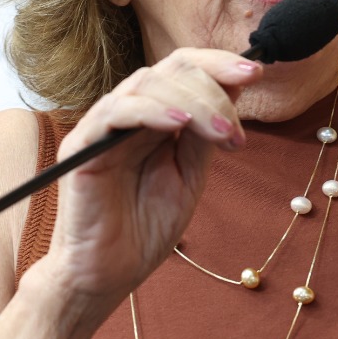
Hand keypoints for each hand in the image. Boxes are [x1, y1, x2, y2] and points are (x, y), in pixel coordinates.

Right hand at [30, 49, 262, 316]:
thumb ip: (205, 136)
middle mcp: (129, 113)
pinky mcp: (81, 147)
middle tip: (236, 127)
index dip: (219, 64)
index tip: (255, 73)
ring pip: (147, 83)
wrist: (108, 274)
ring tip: (221, 133)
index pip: (184, 69)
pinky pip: (115, 112)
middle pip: (170, 68)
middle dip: (213, 87)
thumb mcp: (190, 177)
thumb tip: (234, 90)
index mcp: (156, 117)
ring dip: (192, 101)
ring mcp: (103, 127)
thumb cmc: (144, 229)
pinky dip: (152, 110)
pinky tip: (179, 124)